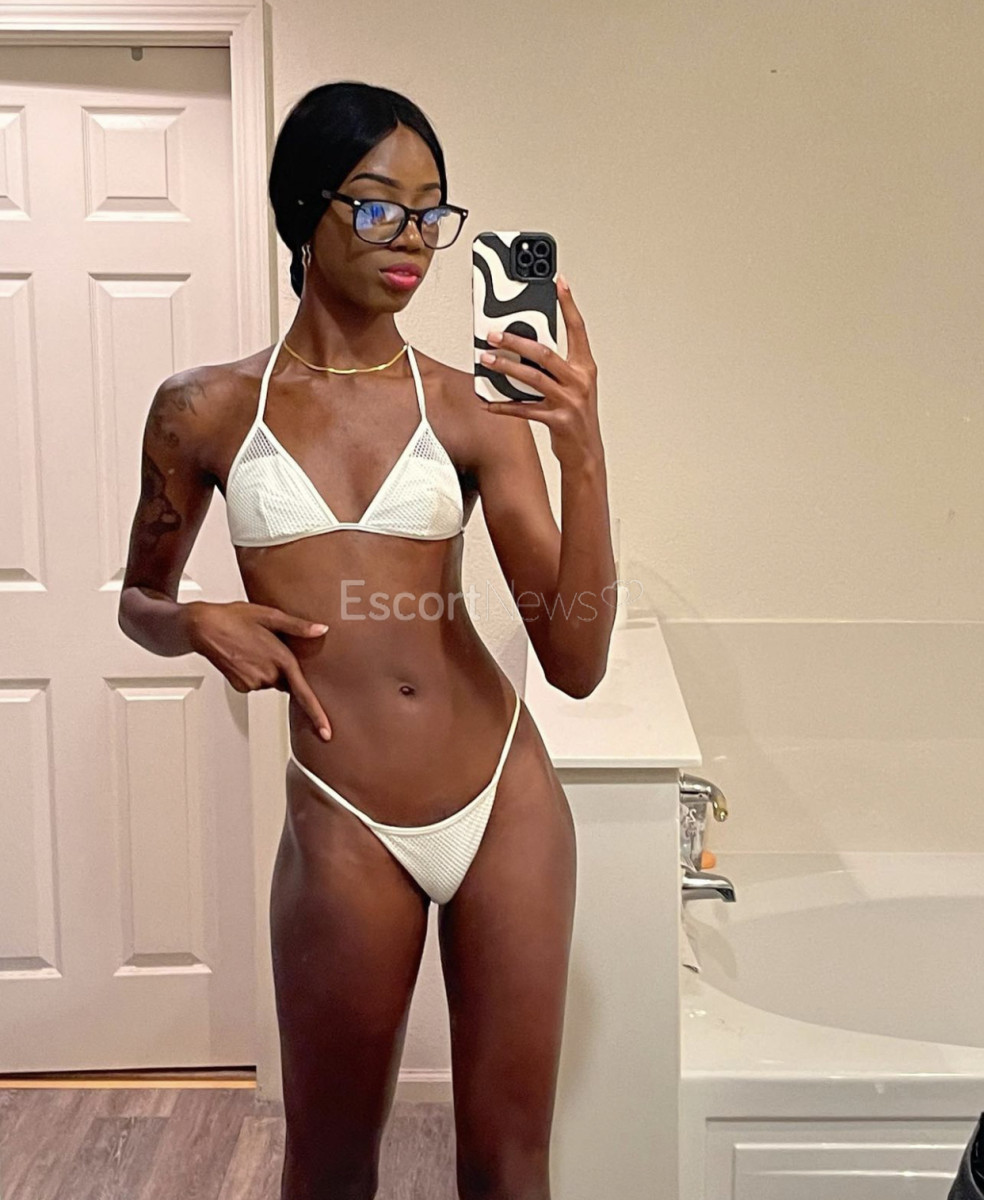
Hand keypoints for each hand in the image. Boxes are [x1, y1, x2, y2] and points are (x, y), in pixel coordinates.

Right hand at [185, 601, 332, 739]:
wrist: (203, 627)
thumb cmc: (235, 618)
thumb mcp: (270, 615)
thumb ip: (298, 626)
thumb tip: (321, 629)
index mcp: (281, 659)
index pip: (303, 694)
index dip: (317, 714)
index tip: (326, 732)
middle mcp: (268, 675)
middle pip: (287, 682)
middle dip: (284, 670)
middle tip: (269, 647)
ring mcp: (253, 683)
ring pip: (270, 681)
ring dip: (267, 668)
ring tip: (253, 648)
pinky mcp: (240, 686)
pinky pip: (256, 683)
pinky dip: (254, 672)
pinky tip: (244, 656)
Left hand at [479, 275, 601, 466]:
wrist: (587, 452)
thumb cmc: (576, 416)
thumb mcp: (574, 386)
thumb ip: (555, 367)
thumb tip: (524, 349)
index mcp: (585, 367)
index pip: (578, 329)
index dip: (569, 305)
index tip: (559, 283)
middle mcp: (579, 381)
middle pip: (544, 353)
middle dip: (516, 341)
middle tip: (494, 334)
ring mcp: (569, 401)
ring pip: (532, 378)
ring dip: (506, 368)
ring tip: (486, 360)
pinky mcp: (557, 421)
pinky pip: (524, 409)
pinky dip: (504, 405)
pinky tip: (489, 401)